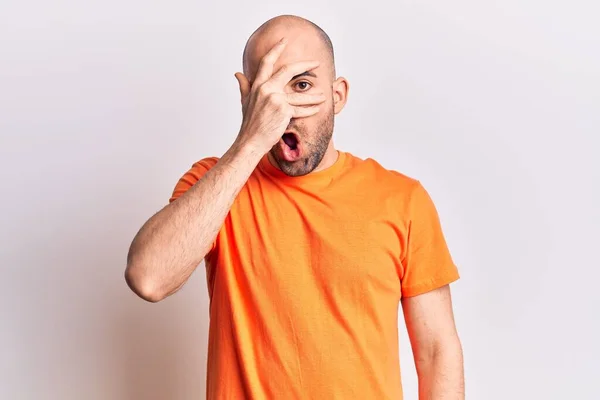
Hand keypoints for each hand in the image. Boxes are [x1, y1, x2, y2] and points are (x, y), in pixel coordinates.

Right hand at [233, 38, 325, 153]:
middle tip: (316, 63)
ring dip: (314, 96)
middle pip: (288, 70)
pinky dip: (310, 110)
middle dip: (305, 65)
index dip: (276, 49)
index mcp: (258, 85)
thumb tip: (238, 74)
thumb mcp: (245, 102)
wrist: (250, 141)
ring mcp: (275, 99)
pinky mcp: (283, 110)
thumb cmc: (249, 123)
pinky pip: (300, 109)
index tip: (284, 40)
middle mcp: (266, 89)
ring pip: (299, 94)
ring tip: (324, 95)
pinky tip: (318, 109)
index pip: (267, 62)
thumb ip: (244, 86)